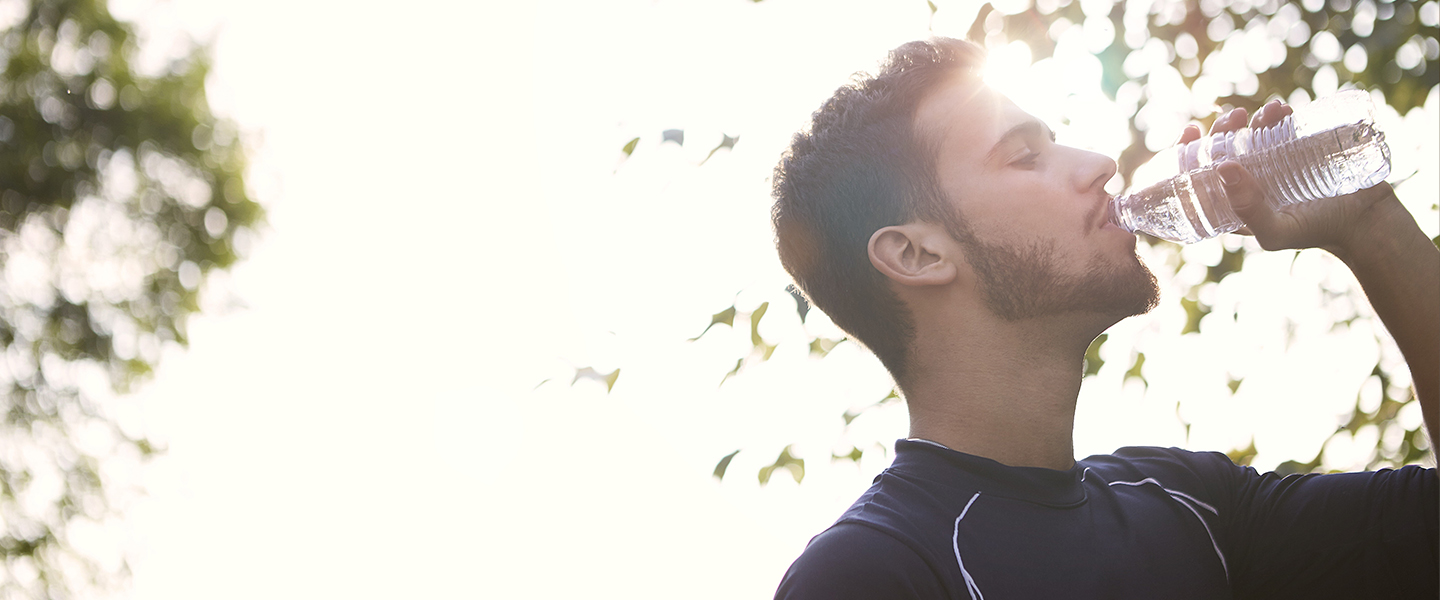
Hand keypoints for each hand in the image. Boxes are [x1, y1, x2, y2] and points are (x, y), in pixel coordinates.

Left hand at [1177, 100, 1400, 254]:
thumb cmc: (1314, 232)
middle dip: (1222, 129)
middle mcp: (1249, 182)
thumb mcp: (1275, 231)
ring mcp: (1274, 165)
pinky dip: (1278, 115)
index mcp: (1232, 202)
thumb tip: (1222, 167)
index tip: (1191, 131)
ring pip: (1252, 134)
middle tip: (1233, 117)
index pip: (1198, 175)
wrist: (1365, 222)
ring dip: (1253, 118)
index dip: (1187, 152)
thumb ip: (1248, 209)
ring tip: (1267, 111)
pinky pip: (1282, 128)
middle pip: (1224, 149)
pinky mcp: (1300, 151)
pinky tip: (1281, 109)